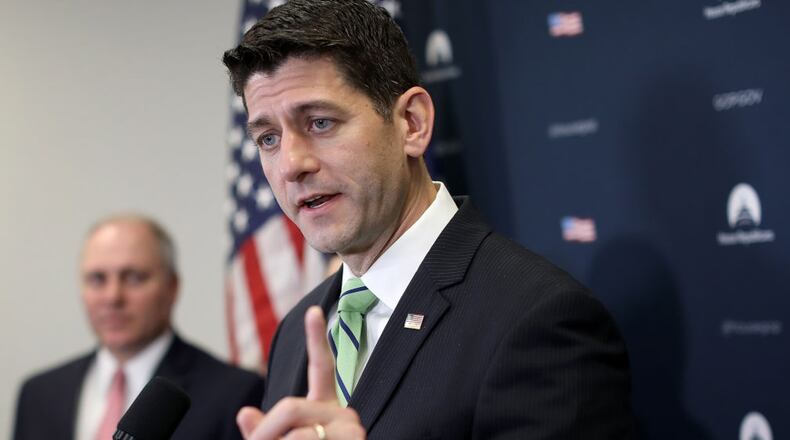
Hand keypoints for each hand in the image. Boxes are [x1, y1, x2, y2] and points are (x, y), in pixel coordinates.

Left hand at [237, 306, 365, 438]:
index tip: (313, 311)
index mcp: (326, 408)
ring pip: (296, 433)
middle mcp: (344, 414)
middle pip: (290, 407)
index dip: (316, 339)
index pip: (321, 368)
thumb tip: (244, 413)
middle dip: (266, 434)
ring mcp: (352, 428)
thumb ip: (263, 431)